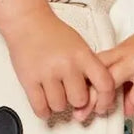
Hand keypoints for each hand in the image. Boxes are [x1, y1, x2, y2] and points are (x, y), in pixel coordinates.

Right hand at [1, 7, 119, 121]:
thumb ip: (89, 67)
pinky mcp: (29, 80)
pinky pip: (40, 107)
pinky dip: (43, 111)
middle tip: (71, 96)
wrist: (27, 22)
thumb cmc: (53, 34)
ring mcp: (47, 73)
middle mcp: (66, 64)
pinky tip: (45, 103)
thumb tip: (98, 92)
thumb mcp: (80, 46)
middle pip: (80, 100)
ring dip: (58, 105)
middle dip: (76, 102)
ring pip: (59, 106)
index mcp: (83, 55)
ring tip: (56, 95)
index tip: (101, 105)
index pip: (105, 84)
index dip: (106, 99)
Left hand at [95, 10, 133, 129]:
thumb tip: (108, 91)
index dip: (88, 86)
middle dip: (102, 102)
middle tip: (101, 112)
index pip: (98, 68)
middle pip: (109, 84)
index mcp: (123, 50)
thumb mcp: (133, 45)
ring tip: (131, 110)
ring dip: (132, 108)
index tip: (82, 100)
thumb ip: (120, 64)